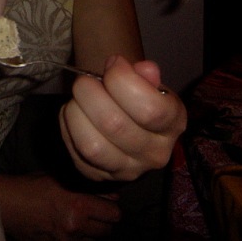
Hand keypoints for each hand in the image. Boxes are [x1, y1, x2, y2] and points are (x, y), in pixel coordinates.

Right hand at [0, 172, 120, 239]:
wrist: (7, 205)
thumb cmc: (32, 187)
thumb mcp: (61, 180)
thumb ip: (89, 189)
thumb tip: (113, 197)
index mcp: (78, 204)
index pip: (114, 213)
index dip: (112, 208)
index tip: (107, 204)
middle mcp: (75, 225)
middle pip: (107, 230)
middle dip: (105, 222)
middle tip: (96, 213)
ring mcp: (66, 240)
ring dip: (92, 232)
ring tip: (81, 221)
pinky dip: (79, 239)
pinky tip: (71, 229)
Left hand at [59, 56, 186, 180]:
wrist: (128, 122)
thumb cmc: (136, 95)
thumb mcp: (147, 80)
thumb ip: (145, 75)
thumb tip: (144, 70)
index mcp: (173, 124)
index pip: (150, 109)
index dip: (122, 80)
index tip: (113, 63)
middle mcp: (155, 153)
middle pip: (114, 125)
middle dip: (90, 93)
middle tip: (84, 80)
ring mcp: (127, 170)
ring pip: (91, 146)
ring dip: (76, 113)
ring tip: (77, 99)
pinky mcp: (100, 177)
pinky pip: (75, 153)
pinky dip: (68, 127)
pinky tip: (75, 115)